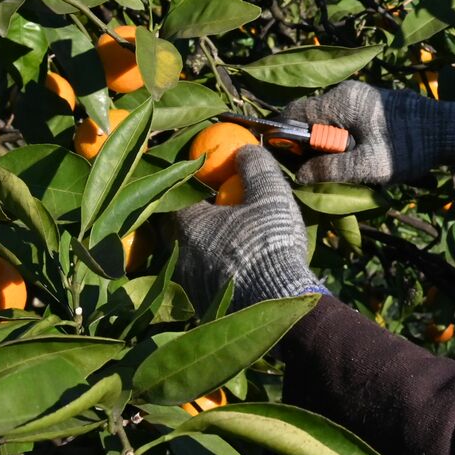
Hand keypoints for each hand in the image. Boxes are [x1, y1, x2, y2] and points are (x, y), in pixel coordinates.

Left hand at [173, 145, 324, 309]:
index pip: (173, 197)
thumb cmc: (270, 243)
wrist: (281, 299)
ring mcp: (188, 283)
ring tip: (227, 237)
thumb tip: (245, 149)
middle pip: (175, 228)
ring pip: (187, 255)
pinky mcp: (202, 304)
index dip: (188, 186)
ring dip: (203, 244)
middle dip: (191, 216)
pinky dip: (213, 268)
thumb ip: (256, 167)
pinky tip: (235, 265)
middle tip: (214, 208)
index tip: (205, 180)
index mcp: (187, 225)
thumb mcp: (271, 195)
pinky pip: (201, 278)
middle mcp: (178, 255)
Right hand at [281, 80, 454, 184]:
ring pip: (329, 122)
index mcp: (341, 100)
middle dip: (307, 145)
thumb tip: (300, 176)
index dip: (283, 136)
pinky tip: (352, 161)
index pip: (295, 112)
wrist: (449, 131)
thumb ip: (331, 169)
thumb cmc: (408, 146)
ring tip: (334, 171)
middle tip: (310, 173)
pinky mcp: (373, 107)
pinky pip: (345, 123)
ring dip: (328, 146)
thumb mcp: (368, 165)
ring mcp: (361, 98)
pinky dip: (342, 141)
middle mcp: (347, 93)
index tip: (282, 160)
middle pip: (311, 118)